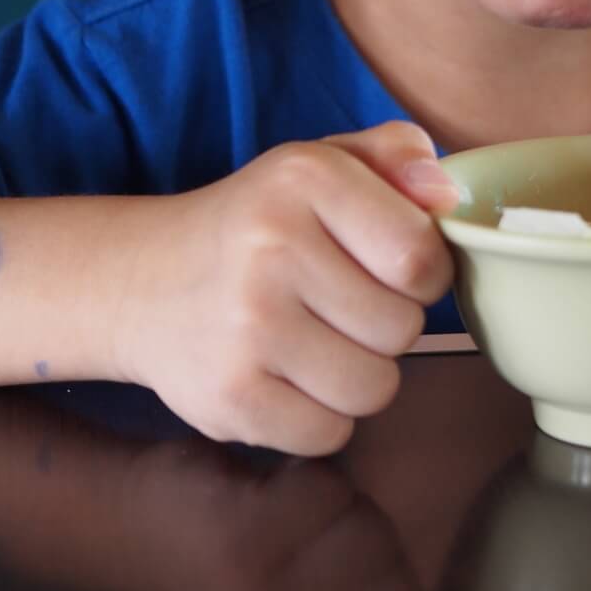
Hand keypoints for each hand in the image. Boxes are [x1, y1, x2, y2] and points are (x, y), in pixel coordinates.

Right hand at [114, 121, 457, 453]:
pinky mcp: (228, 397)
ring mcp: (246, 328)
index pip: (422, 256)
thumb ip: (395, 156)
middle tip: (339, 305)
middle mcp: (273, 249)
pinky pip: (330, 434)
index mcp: (305, 179)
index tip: (391, 268)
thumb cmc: (259, 224)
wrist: (144, 280)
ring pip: (376, 388)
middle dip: (387, 324)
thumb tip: (446, 192)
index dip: (424, 272)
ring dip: (359, 373)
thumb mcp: (322, 163)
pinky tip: (287, 377)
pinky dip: (320, 416)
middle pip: (404, 329)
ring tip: (317, 341)